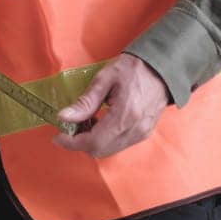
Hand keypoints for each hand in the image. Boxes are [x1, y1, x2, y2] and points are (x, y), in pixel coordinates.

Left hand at [54, 53, 168, 158]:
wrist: (162, 69)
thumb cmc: (132, 69)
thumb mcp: (104, 79)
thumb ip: (85, 101)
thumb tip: (63, 117)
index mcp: (125, 116)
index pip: (93, 142)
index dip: (72, 143)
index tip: (57, 136)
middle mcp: (135, 130)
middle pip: (100, 150)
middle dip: (80, 143)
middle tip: (69, 126)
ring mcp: (142, 133)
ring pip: (109, 149)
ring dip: (91, 141)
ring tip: (83, 122)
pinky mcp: (144, 133)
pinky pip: (119, 144)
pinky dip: (104, 139)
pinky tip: (97, 122)